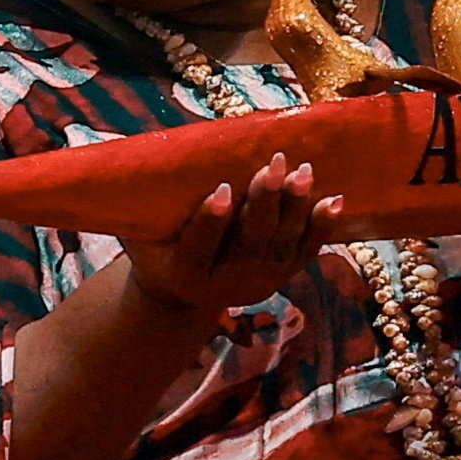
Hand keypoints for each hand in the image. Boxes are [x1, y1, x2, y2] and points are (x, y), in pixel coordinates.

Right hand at [120, 154, 345, 316]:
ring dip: (295, 208)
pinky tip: (335, 200)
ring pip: (282, 245)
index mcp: (187, 274)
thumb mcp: (140, 236)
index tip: (223, 189)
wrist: (183, 298)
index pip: (200, 246)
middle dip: (263, 203)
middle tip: (273, 164)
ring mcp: (259, 281)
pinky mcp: (281, 275)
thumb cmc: (156, 253)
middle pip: (249, 243)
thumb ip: (138, 206)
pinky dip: (321, 226)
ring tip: (303, 171)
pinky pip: (305, 251)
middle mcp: (227, 284)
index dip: (212, 220)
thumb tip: (126, 161)